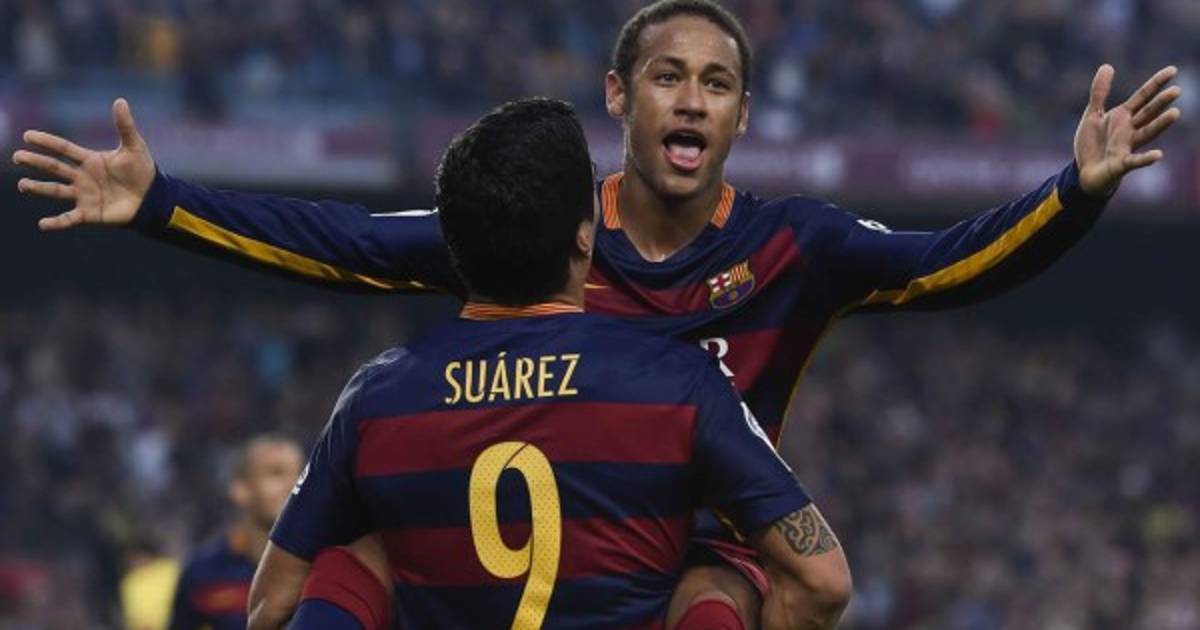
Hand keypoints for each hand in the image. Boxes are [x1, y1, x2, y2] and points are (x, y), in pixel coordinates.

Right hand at [12, 98, 155, 229]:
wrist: (153, 198)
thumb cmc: (143, 171)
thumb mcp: (134, 147)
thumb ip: (124, 126)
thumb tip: (120, 100)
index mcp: (90, 160)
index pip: (63, 148)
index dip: (46, 141)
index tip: (28, 135)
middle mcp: (82, 177)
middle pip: (54, 167)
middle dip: (35, 161)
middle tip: (17, 157)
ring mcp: (84, 195)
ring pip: (56, 190)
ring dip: (38, 188)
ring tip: (23, 185)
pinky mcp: (89, 213)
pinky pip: (69, 218)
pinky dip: (56, 222)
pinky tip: (42, 224)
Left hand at [1075, 65, 1181, 196]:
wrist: (1084, 173)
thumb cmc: (1092, 144)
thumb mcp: (1093, 115)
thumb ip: (1100, 93)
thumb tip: (1108, 65)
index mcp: (1123, 117)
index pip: (1143, 97)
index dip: (1156, 84)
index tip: (1173, 70)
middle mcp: (1129, 130)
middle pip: (1148, 113)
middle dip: (1161, 103)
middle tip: (1176, 91)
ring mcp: (1127, 147)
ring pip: (1147, 133)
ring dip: (1160, 124)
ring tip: (1175, 113)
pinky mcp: (1121, 165)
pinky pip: (1135, 161)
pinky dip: (1146, 159)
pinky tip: (1158, 155)